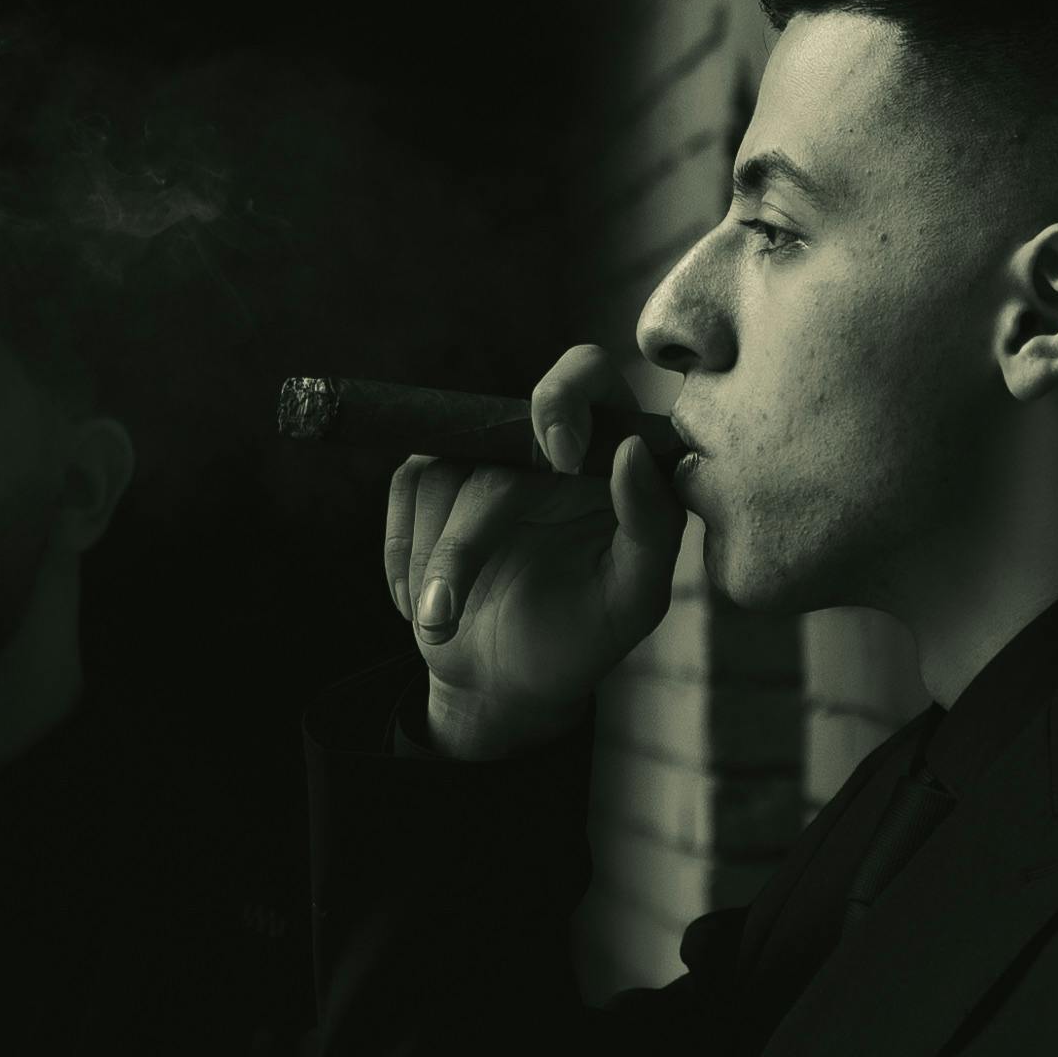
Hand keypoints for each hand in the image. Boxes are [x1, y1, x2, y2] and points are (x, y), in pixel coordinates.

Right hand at [384, 344, 683, 760]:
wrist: (509, 681)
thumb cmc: (583, 637)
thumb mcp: (634, 599)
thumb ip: (652, 526)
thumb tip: (631, 452)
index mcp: (608, 453)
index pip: (589, 375)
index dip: (566, 397)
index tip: (561, 456)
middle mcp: (544, 446)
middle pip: (498, 438)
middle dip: (468, 538)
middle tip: (445, 608)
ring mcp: (483, 459)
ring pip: (443, 473)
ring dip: (436, 562)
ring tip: (442, 620)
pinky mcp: (431, 478)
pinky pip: (407, 488)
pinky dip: (405, 556)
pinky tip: (426, 607)